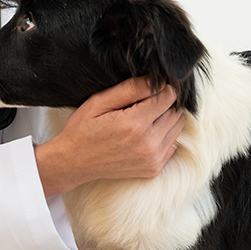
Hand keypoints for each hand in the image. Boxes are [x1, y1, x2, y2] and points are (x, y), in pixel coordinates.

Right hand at [34, 77, 184, 196]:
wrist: (74, 162)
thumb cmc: (83, 129)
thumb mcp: (100, 102)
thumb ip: (130, 89)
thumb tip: (156, 81)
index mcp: (135, 124)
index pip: (168, 97)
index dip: (159, 89)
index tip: (147, 89)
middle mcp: (148, 144)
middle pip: (175, 112)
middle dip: (164, 103)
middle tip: (142, 103)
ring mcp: (153, 159)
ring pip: (176, 128)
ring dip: (165, 119)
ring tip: (143, 117)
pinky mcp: (153, 168)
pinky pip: (172, 144)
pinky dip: (164, 136)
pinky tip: (145, 133)